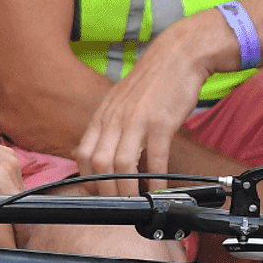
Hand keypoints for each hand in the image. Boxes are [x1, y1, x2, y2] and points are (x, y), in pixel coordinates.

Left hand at [74, 11, 228, 196]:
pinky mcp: (161, 123)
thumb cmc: (152, 82)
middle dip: (107, 192)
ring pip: (122, 165)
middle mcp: (115, 118)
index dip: (88, 180)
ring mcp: (137, 120)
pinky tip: (160, 188)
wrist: (179, 55)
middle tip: (119, 207)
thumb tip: (88, 153)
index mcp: (103, 115)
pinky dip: (156, 179)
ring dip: (129, 190)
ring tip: (137, 202)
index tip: (101, 194)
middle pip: (100, 164)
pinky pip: (155, 159)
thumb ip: (105, 127)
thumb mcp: (119, 101)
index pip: (83, 155)